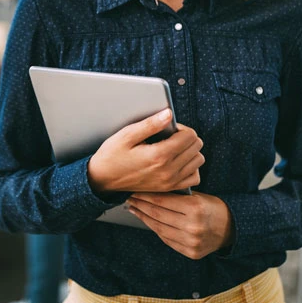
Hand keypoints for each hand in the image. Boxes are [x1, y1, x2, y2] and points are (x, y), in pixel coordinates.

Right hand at [87, 109, 204, 193]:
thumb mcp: (127, 135)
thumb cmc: (112, 155)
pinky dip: (191, 167)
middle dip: (187, 137)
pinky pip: (193, 177)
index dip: (181, 127)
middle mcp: (168, 170)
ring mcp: (170, 182)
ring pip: (198, 161)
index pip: (189, 136)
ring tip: (175, 147)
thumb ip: (150, 124)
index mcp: (159, 155)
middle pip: (196, 147)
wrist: (103, 179)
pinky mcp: (169, 188)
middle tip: (171, 136)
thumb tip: (169, 114)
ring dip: (190, 151)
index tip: (169, 127)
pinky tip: (179, 161)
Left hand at [127, 191, 233, 259]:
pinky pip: (167, 240)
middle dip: (141, 206)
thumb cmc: (213, 207)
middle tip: (130, 198)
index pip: (163, 201)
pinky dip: (156, 229)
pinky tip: (148, 221)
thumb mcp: (198, 196)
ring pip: (160, 229)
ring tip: (135, 209)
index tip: (135, 190)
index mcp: (195, 208)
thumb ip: (177, 196)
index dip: (146, 196)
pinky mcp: (190, 252)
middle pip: (158, 215)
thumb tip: (151, 191)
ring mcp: (191, 242)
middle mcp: (193, 226)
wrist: (232, 228)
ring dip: (144, 218)